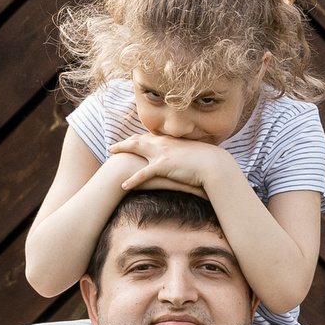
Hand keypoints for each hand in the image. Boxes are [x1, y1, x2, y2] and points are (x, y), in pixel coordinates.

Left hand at [115, 133, 230, 196]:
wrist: (214, 164)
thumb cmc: (208, 161)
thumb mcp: (194, 155)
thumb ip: (185, 155)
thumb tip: (184, 161)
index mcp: (171, 141)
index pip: (150, 137)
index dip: (137, 139)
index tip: (130, 141)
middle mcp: (164, 144)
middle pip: (138, 140)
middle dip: (124, 143)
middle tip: (113, 147)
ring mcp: (162, 153)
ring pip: (136, 150)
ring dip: (122, 152)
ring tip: (111, 159)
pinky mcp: (163, 166)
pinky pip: (143, 174)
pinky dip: (132, 180)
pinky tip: (124, 186)